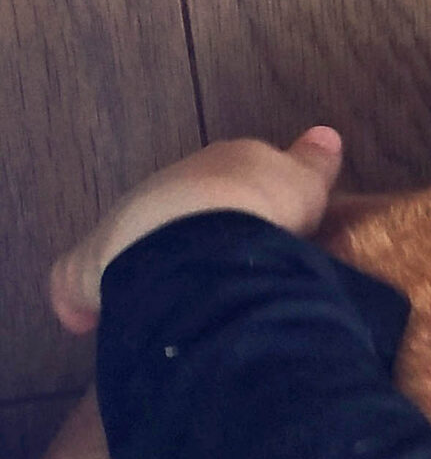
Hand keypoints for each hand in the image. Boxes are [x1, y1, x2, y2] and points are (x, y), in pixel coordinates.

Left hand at [49, 128, 344, 333]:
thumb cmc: (261, 204)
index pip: (227, 176)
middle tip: (212, 266)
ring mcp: (124, 224)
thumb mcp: (305, 182)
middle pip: (177, 208)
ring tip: (168, 298)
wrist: (201, 233)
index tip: (252, 221)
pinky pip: (76, 285)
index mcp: (219, 164)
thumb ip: (311, 162)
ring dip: (144, 262)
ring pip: (131, 241)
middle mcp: (166, 187)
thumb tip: (325, 136)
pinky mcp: (88, 267)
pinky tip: (90, 323)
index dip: (240, 199)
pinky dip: (80, 302)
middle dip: (190, 230)